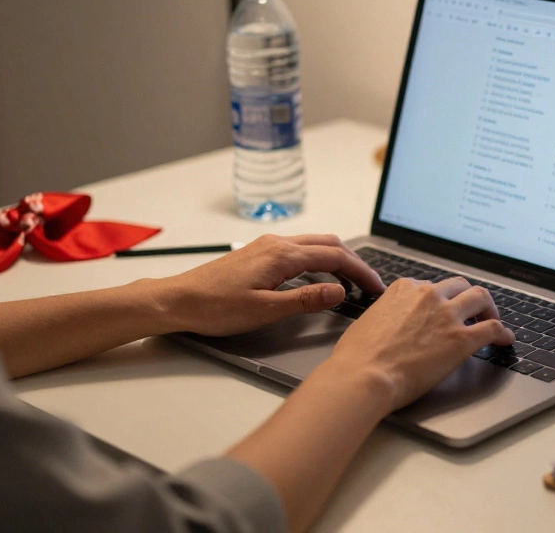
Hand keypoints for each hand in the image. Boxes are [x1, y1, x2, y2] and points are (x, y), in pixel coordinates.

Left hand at [160, 234, 383, 336]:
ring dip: (338, 259)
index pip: (335, 257)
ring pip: (315, 243)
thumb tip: (338, 291)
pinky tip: (320, 278)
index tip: (377, 287)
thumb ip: (305, 299)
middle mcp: (277, 243)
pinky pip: (300, 249)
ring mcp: (267, 246)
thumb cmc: (215, 307)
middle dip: (355, 262)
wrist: (178, 300)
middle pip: (330, 244)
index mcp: (282, 255)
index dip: (361, 272)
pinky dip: (320, 259)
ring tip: (352, 282)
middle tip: (371, 284)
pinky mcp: (259, 253)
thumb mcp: (265, 311)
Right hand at [322, 277, 514, 410]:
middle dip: (467, 297)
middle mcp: (428, 296)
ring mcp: (447, 316)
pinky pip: (493, 328)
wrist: (364, 375)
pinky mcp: (461, 339)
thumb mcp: (368, 321)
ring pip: (480, 298)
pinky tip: (505, 339)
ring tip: (492, 319)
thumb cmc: (357, 357)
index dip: (439, 299)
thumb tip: (390, 325)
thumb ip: (386, 316)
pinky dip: (503, 333)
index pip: (430, 286)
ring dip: (489, 308)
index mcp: (404, 290)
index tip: (442, 309)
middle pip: (459, 286)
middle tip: (473, 311)